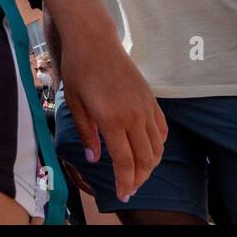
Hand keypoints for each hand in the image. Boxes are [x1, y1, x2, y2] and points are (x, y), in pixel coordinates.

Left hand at [59, 33, 165, 202]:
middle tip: (130, 189)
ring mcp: (145, 107)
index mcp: (111, 119)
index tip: (123, 194)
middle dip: (139, 179)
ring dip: (150, 165)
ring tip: (138, 174)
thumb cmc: (78, 70)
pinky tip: (148, 150)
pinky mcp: (151, 99)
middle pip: (145, 159)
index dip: (126, 182)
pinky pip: (162, 129)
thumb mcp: (75, 103)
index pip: (125, 161)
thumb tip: (94, 159)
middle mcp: (133, 116)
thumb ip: (87, 133)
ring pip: (157, 147)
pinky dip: (158, 145)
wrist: (94, 41)